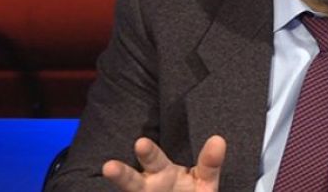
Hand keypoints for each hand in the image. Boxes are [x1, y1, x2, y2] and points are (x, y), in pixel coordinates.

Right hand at [103, 135, 225, 191]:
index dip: (147, 152)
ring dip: (121, 180)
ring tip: (108, 170)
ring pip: (131, 189)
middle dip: (122, 173)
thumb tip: (218, 140)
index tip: (140, 143)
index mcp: (162, 172)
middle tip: (111, 166)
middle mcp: (148, 185)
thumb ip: (210, 163)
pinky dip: (122, 190)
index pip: (153, 159)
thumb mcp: (205, 180)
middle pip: (133, 179)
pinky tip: (110, 181)